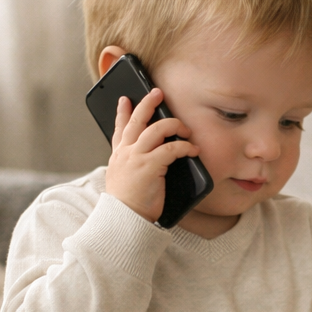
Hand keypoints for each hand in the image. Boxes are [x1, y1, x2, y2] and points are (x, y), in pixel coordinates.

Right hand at [105, 88, 198, 222]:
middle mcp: (125, 152)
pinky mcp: (149, 166)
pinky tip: (193, 149)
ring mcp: (136, 157)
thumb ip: (132, 166)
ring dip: (174, 125)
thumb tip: (149, 159)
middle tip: (158, 93)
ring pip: (156, 129)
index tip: (125, 99)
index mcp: (118, 156)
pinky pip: (171, 149)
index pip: (119, 129)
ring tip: (186, 128)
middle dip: (148, 103)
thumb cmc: (129, 204)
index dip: (122, 112)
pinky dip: (184, 147)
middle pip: (137, 120)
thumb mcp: (123, 180)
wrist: (124, 218)